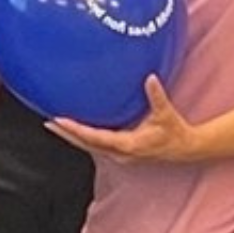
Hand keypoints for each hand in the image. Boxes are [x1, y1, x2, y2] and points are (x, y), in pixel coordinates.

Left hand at [49, 76, 200, 163]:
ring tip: (54, 124)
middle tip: (48, 123)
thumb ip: (157, 96)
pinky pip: (96, 145)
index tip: (60, 120)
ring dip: (72, 136)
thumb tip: (150, 78)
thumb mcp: (166, 113)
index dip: (76, 130)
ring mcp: (119, 155)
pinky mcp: (120, 152)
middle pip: (86, 144)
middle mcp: (120, 153)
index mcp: (128, 145)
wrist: (185, 149)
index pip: (96, 138)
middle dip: (66, 134)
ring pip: (89, 146)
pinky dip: (82, 137)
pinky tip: (74, 128)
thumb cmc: (175, 132)